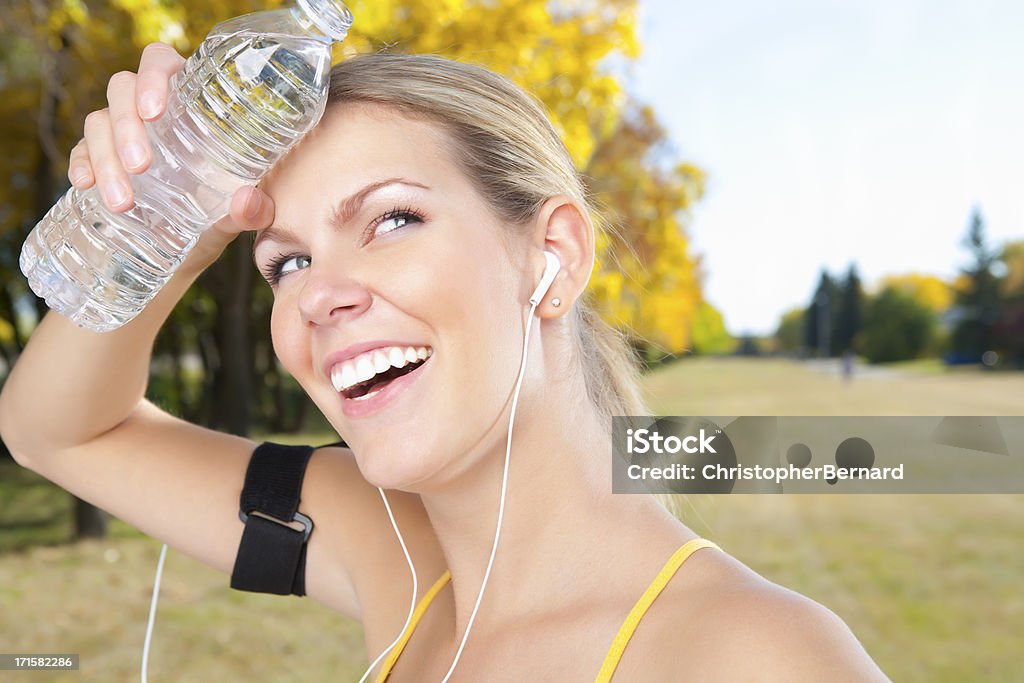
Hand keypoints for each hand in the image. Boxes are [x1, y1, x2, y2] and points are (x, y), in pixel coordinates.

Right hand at [68, 42, 274, 265]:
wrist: (186, 250)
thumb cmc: (217, 216)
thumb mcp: (237, 215)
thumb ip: (251, 210)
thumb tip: (247, 201)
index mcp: (186, 105)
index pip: (162, 64)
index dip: (153, 76)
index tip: (154, 111)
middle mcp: (149, 112)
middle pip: (122, 88)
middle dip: (127, 125)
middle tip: (140, 166)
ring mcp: (119, 133)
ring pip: (97, 122)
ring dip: (105, 157)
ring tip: (123, 201)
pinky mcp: (97, 159)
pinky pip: (79, 150)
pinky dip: (81, 165)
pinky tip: (85, 185)